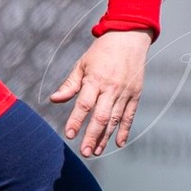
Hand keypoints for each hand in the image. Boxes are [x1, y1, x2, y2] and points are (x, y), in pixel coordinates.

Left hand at [49, 29, 151, 156]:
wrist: (128, 39)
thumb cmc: (101, 52)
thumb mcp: (82, 64)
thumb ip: (69, 84)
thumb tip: (54, 99)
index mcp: (95, 80)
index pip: (84, 104)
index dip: (76, 120)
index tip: (69, 134)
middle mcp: (111, 88)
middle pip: (101, 116)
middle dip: (92, 136)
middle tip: (84, 152)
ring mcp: (125, 92)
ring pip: (114, 120)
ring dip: (105, 137)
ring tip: (96, 151)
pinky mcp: (135, 95)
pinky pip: (129, 116)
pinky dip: (124, 130)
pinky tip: (118, 143)